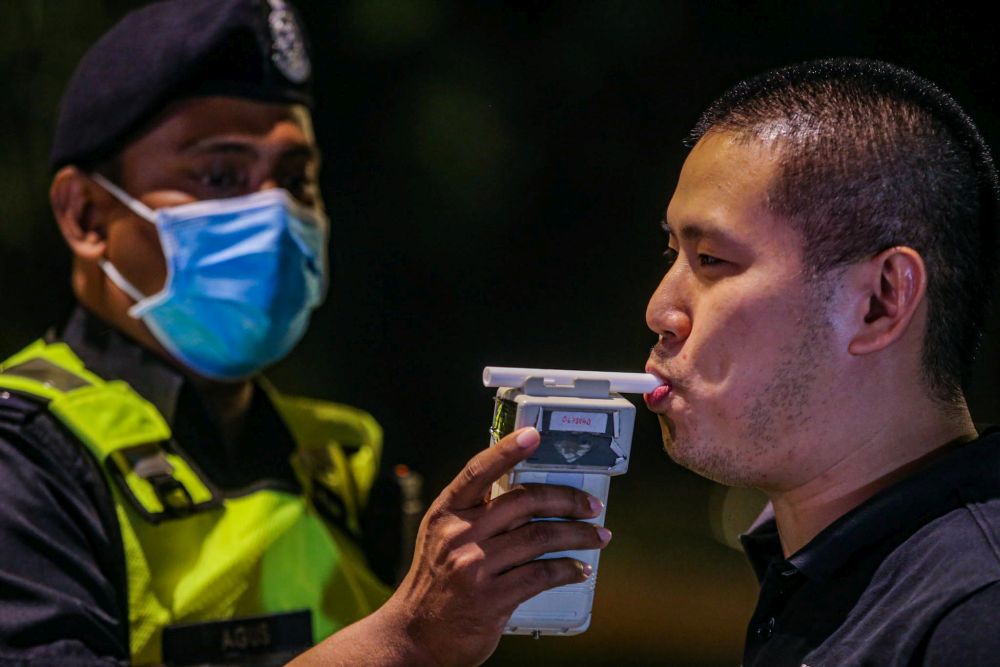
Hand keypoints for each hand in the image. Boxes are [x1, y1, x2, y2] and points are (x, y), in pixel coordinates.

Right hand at [380, 426, 610, 665]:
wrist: (415, 636)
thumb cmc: (434, 584)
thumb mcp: (441, 538)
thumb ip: (475, 515)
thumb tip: (528, 499)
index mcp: (446, 513)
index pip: (479, 471)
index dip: (507, 449)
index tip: (534, 436)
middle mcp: (458, 535)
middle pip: (523, 502)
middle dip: (566, 500)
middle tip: (590, 506)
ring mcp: (474, 567)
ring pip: (539, 538)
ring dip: (577, 536)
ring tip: (597, 537)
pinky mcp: (491, 599)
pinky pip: (541, 575)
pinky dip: (567, 570)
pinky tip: (578, 569)